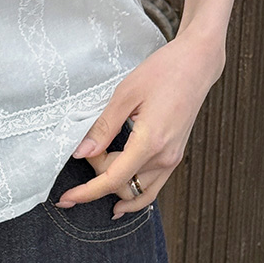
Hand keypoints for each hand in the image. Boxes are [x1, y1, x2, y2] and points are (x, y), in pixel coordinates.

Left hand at [56, 30, 224, 217]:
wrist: (197, 64)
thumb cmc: (163, 72)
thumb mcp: (125, 94)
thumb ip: (103, 127)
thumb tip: (81, 152)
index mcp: (150, 141)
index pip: (113, 180)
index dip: (86, 192)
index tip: (66, 198)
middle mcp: (165, 157)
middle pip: (122, 184)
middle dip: (98, 172)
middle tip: (90, 144)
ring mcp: (173, 159)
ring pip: (138, 191)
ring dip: (115, 183)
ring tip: (101, 160)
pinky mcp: (175, 156)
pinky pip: (153, 186)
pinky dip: (134, 192)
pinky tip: (119, 197)